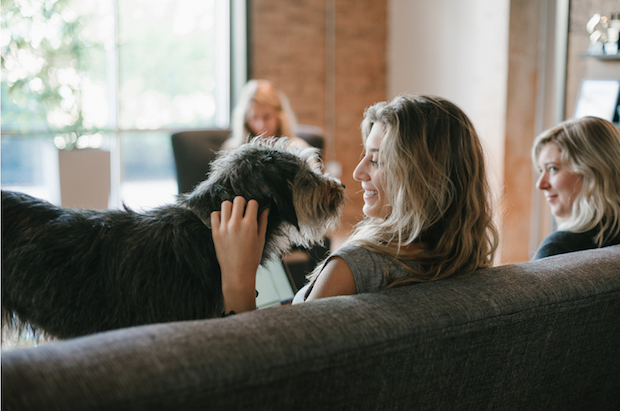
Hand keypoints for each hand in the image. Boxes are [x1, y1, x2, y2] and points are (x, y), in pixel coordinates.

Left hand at [211, 196, 268, 313]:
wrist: (238, 273)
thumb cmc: (252, 258)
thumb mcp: (261, 239)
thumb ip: (263, 222)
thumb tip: (265, 209)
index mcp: (250, 225)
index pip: (252, 203)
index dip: (254, 205)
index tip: (253, 210)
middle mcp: (236, 224)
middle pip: (238, 200)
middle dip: (243, 203)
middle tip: (243, 211)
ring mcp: (224, 228)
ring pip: (225, 204)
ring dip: (231, 207)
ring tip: (233, 215)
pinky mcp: (215, 232)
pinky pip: (214, 214)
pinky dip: (219, 215)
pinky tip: (224, 221)